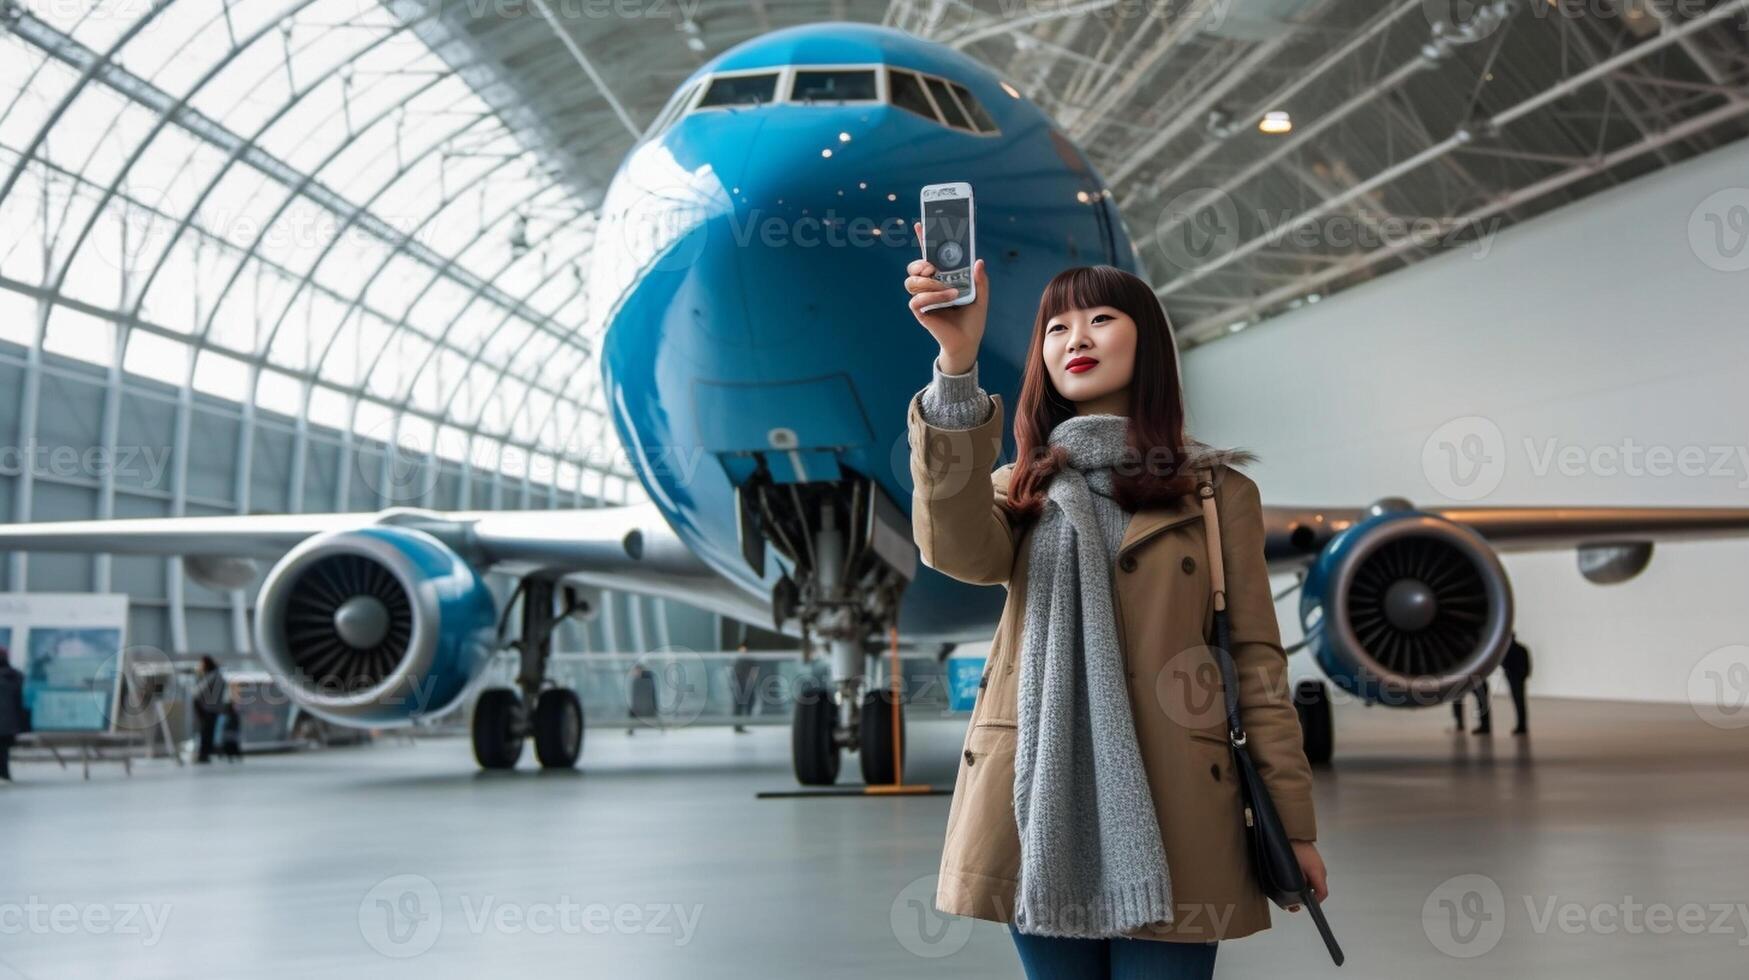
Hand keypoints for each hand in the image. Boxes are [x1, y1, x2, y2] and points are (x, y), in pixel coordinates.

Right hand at [906, 221, 987, 374]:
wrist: (968, 342)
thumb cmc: (973, 319)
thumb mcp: (981, 297)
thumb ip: (980, 280)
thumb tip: (979, 261)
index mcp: (943, 277)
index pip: (930, 255)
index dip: (924, 239)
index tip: (922, 223)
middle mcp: (931, 285)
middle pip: (914, 266)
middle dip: (920, 263)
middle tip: (933, 267)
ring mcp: (924, 298)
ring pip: (912, 281)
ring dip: (930, 283)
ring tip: (949, 289)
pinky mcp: (920, 311)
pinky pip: (916, 299)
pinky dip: (932, 297)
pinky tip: (946, 299)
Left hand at [1287, 841, 1327, 910]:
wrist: (1291, 831)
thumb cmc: (1293, 849)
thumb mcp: (1294, 870)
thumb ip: (1298, 884)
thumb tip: (1299, 895)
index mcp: (1318, 872)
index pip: (1322, 893)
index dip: (1314, 902)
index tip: (1302, 905)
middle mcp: (1320, 869)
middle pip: (1316, 889)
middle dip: (1305, 896)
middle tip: (1291, 901)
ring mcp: (1317, 864)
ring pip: (1312, 882)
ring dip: (1302, 887)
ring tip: (1289, 890)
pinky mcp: (1312, 860)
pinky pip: (1309, 874)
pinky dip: (1302, 879)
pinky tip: (1291, 878)